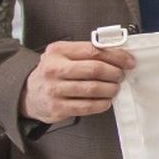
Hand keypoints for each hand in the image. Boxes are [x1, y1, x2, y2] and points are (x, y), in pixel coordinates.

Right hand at [19, 41, 134, 122]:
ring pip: (93, 89)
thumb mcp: (65, 55)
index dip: (116, 56)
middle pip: (94, 69)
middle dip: (114, 73)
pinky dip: (102, 104)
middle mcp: (53, 69)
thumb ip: (88, 52)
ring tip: (115, 88)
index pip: (94, 50)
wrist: (29, 93)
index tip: (129, 62)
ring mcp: (54, 89)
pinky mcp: (57, 108)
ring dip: (111, 89)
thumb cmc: (54, 72)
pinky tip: (106, 100)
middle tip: (121, 76)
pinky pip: (87, 106)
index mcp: (58, 51)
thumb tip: (120, 55)